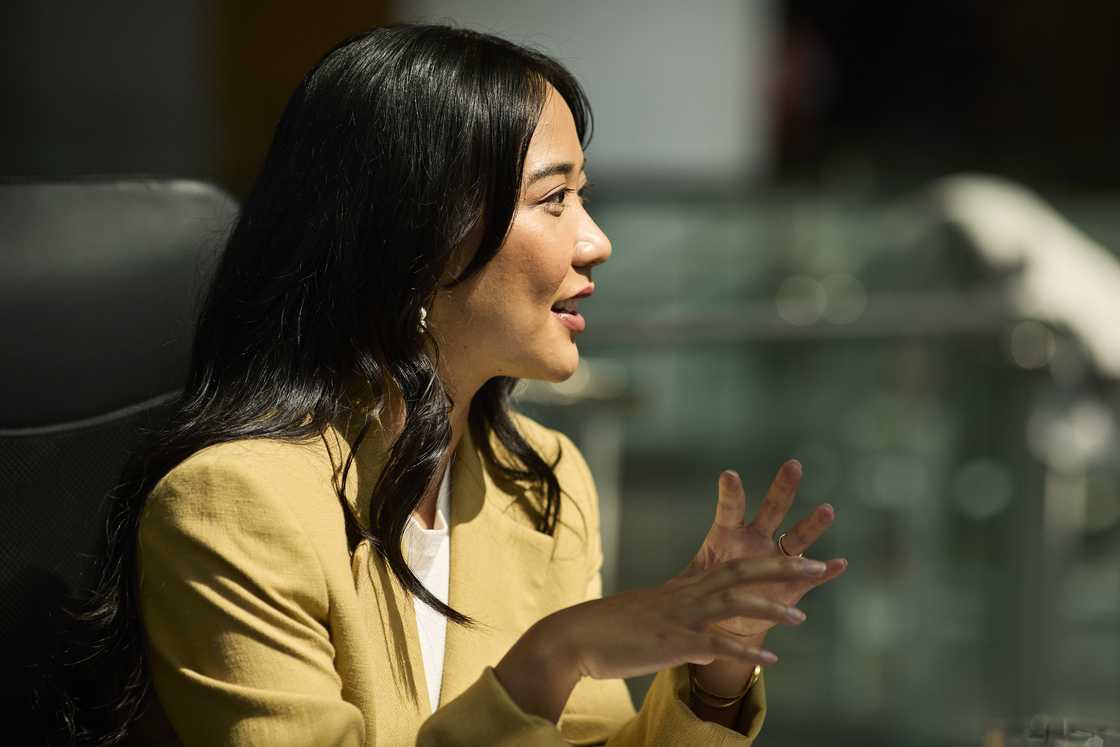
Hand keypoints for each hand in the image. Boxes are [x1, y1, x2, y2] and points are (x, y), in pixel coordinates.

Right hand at [495, 555, 827, 721]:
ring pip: (732, 603)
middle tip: (817, 566)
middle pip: (741, 574)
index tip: (800, 558)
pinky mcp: (672, 642)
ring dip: (769, 608)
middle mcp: (686, 596)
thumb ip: (681, 624)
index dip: (769, 561)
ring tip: (802, 616)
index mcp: (684, 589)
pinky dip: (743, 649)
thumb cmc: (611, 631)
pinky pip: (714, 644)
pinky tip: (770, 658)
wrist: (575, 637)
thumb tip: (703, 643)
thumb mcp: (653, 621)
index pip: (734, 567)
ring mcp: (680, 617)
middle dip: (781, 569)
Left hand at [681, 461, 846, 706]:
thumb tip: (664, 588)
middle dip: (782, 488)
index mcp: (728, 536)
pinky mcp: (794, 583)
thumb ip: (684, 582)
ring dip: (813, 525)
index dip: (730, 494)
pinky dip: (827, 571)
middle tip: (793, 465)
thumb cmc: (704, 595)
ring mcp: (778, 559)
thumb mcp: (691, 586)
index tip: (729, 475)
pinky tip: (841, 563)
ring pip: (798, 536)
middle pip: (772, 510)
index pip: (730, 510)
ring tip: (827, 510)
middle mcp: (757, 540)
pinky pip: (814, 575)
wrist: (726, 621)